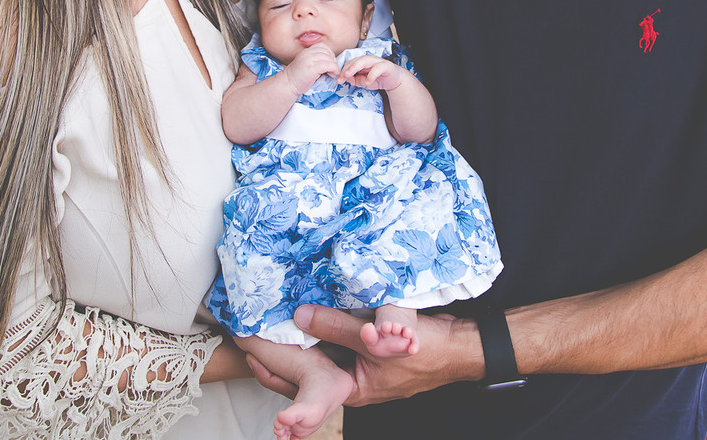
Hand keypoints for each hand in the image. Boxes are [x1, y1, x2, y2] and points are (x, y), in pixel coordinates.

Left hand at [248, 305, 477, 405]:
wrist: (460, 346)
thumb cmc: (426, 352)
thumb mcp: (377, 341)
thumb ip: (337, 328)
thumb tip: (299, 317)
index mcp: (352, 391)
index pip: (305, 390)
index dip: (276, 374)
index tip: (251, 360)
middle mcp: (350, 382)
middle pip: (304, 376)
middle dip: (275, 361)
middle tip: (246, 341)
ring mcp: (357, 366)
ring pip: (316, 358)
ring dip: (293, 345)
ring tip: (262, 330)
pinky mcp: (363, 348)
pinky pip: (332, 342)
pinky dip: (316, 331)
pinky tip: (300, 316)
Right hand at [283, 45, 339, 94]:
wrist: (287, 85)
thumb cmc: (298, 78)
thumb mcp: (306, 64)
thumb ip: (315, 60)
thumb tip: (331, 61)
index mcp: (306, 51)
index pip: (322, 46)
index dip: (329, 54)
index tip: (328, 64)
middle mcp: (307, 53)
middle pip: (327, 51)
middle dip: (332, 60)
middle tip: (331, 70)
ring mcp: (309, 59)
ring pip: (329, 58)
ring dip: (334, 66)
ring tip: (331, 73)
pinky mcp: (312, 68)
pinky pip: (329, 65)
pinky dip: (334, 70)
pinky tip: (331, 75)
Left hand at [338, 56, 404, 91]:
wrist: (394, 81)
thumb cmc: (378, 79)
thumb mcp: (363, 82)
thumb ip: (355, 80)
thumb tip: (346, 78)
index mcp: (361, 62)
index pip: (349, 64)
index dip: (343, 71)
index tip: (338, 80)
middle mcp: (368, 60)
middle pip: (355, 60)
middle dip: (346, 69)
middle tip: (341, 78)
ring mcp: (377, 61)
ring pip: (364, 60)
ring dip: (355, 67)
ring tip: (349, 75)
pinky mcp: (386, 66)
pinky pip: (377, 68)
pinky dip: (371, 75)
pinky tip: (367, 82)